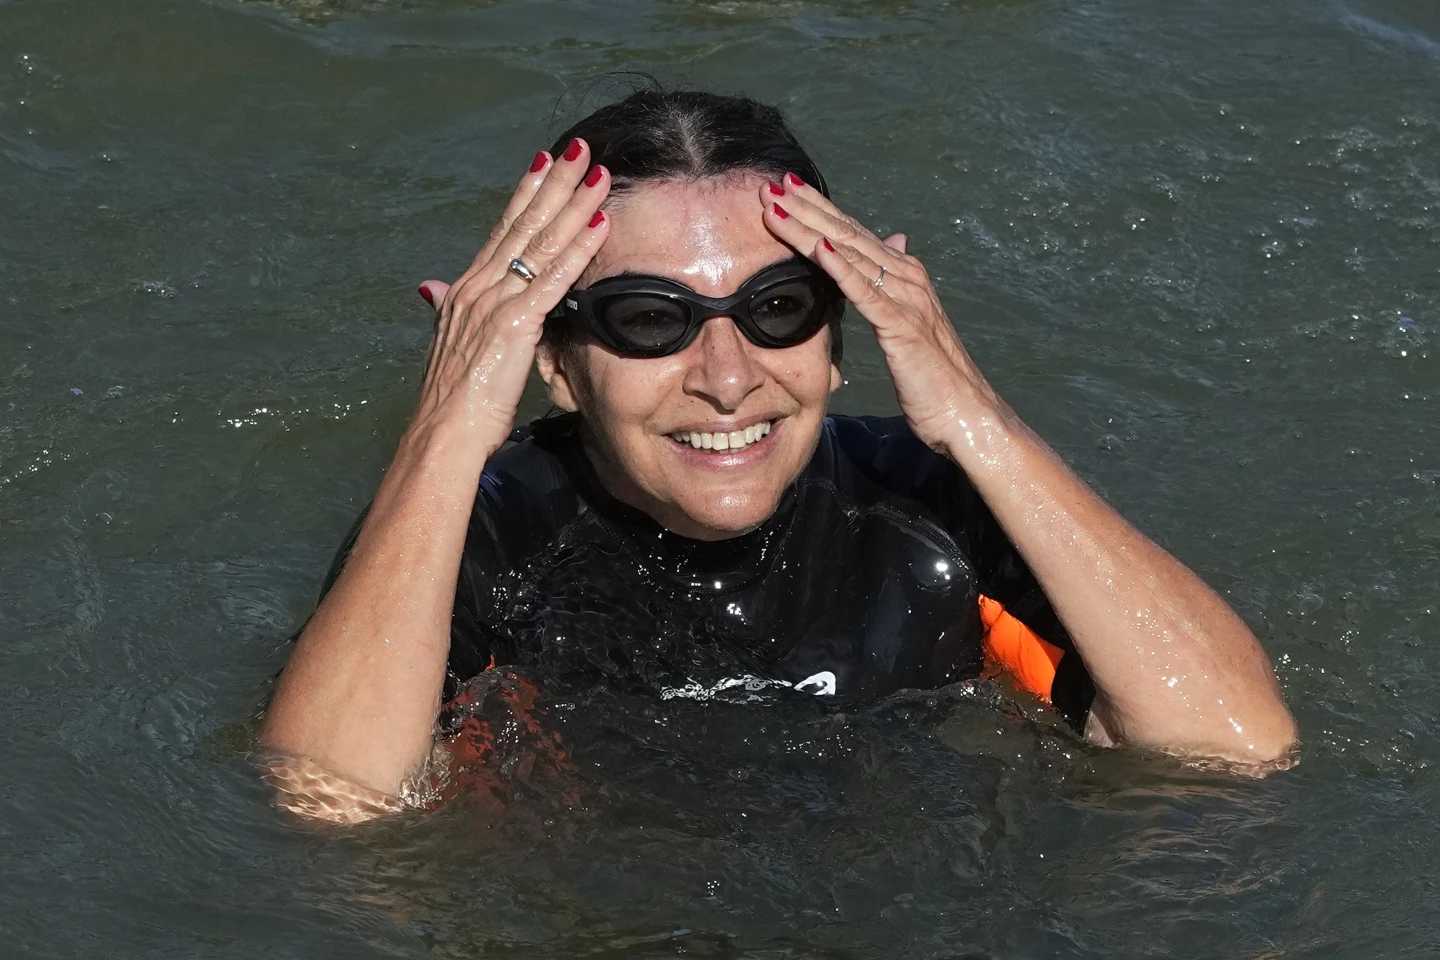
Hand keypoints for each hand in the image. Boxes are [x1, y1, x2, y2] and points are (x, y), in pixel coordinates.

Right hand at [410, 140, 611, 459]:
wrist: (443, 430)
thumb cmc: (452, 399)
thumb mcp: (449, 343)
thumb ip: (445, 309)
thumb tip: (430, 288)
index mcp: (467, 288)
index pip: (503, 230)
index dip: (526, 194)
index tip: (545, 163)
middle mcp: (480, 285)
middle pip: (525, 224)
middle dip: (554, 183)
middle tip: (580, 150)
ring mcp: (497, 300)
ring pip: (543, 242)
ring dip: (574, 204)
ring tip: (599, 173)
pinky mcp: (515, 323)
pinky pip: (554, 278)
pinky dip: (579, 248)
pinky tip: (599, 225)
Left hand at [759, 175, 1000, 455]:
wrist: (965, 412)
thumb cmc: (932, 376)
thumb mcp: (908, 322)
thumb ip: (894, 283)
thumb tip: (894, 240)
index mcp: (903, 275)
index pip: (851, 233)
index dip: (817, 210)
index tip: (782, 189)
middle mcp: (906, 276)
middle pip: (846, 233)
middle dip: (806, 208)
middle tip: (769, 185)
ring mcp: (907, 297)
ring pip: (850, 253)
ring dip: (810, 228)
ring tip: (777, 207)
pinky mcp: (902, 325)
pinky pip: (866, 291)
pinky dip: (841, 267)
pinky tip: (818, 247)